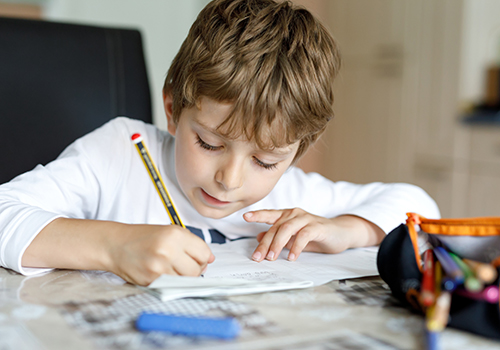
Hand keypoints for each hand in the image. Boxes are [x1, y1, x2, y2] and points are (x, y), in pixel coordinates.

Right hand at [107, 224, 214, 285]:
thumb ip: (191, 244)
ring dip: (182, 277)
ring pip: (185, 280)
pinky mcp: (151, 280)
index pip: (204, 253)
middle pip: (197, 269)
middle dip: (194, 269)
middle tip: (183, 264)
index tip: (196, 258)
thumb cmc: (142, 237)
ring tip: (171, 268)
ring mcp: (159, 267)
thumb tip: (210, 259)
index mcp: (175, 235)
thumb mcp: (169, 231)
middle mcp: (168, 250)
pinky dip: (171, 282)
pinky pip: (172, 286)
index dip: (203, 257)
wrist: (115, 244)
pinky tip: (162, 273)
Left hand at [243, 209, 384, 261]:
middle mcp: (295, 214)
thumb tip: (259, 238)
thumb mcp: (294, 238)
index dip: (257, 214)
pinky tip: (291, 257)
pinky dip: (296, 247)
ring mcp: (306, 218)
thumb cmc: (316, 235)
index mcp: (288, 215)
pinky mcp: (317, 227)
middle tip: (257, 257)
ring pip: (287, 229)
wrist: (341, 233)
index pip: (270, 214)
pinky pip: (303, 235)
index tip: (245, 216)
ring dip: (277, 244)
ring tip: (272, 257)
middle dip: (265, 244)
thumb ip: (278, 237)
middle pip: (276, 227)